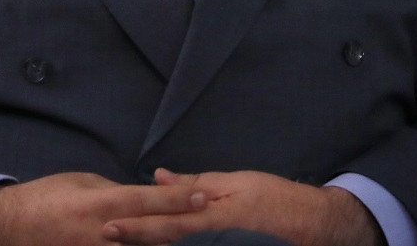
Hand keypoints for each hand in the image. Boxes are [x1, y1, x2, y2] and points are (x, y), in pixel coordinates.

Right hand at [0, 171, 206, 245]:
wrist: (12, 227)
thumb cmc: (49, 196)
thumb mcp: (83, 183)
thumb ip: (115, 192)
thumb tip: (143, 197)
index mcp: (99, 205)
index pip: (146, 201)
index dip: (176, 198)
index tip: (202, 194)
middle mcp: (103, 234)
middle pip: (152, 234)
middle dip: (182, 226)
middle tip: (209, 217)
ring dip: (164, 244)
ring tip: (189, 235)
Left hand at [101, 169, 383, 245]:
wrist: (313, 228)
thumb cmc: (272, 198)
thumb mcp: (233, 183)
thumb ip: (194, 184)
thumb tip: (158, 177)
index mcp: (210, 216)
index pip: (165, 223)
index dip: (136, 227)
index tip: (107, 226)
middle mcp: (210, 240)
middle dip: (135, 243)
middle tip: (103, 239)